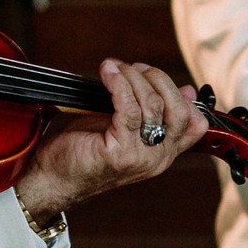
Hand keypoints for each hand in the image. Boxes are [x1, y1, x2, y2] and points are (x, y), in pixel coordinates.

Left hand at [14, 59, 209, 217]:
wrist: (51, 180)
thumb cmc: (85, 150)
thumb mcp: (126, 127)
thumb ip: (154, 112)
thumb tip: (187, 91)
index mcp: (164, 154)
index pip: (196, 123)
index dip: (179, 93)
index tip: (150, 75)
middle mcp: (158, 159)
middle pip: (178, 110)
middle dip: (158, 80)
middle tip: (134, 68)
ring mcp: (141, 158)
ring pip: (153, 105)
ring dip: (133, 77)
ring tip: (114, 68)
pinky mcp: (120, 152)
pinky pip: (129, 108)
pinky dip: (119, 84)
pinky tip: (107, 73)